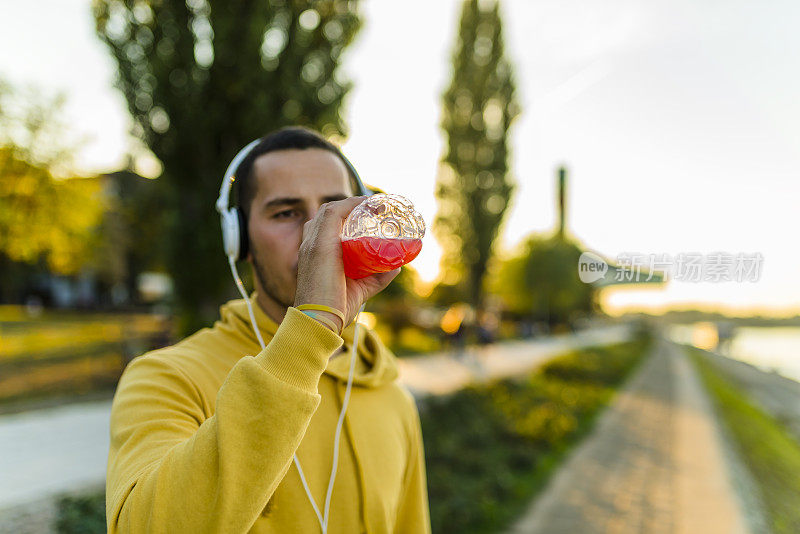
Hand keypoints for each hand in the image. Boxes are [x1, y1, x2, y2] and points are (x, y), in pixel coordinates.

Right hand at [294, 196, 399, 332]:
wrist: (319, 322)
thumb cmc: (336, 308)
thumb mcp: (361, 288)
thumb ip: (377, 276)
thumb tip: (397, 266)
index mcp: (315, 252)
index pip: (328, 224)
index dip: (348, 214)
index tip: (371, 213)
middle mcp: (311, 244)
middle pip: (329, 213)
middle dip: (353, 206)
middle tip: (378, 208)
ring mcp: (313, 243)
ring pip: (332, 209)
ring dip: (354, 203)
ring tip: (377, 204)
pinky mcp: (320, 245)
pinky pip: (334, 213)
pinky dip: (351, 204)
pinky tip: (367, 204)